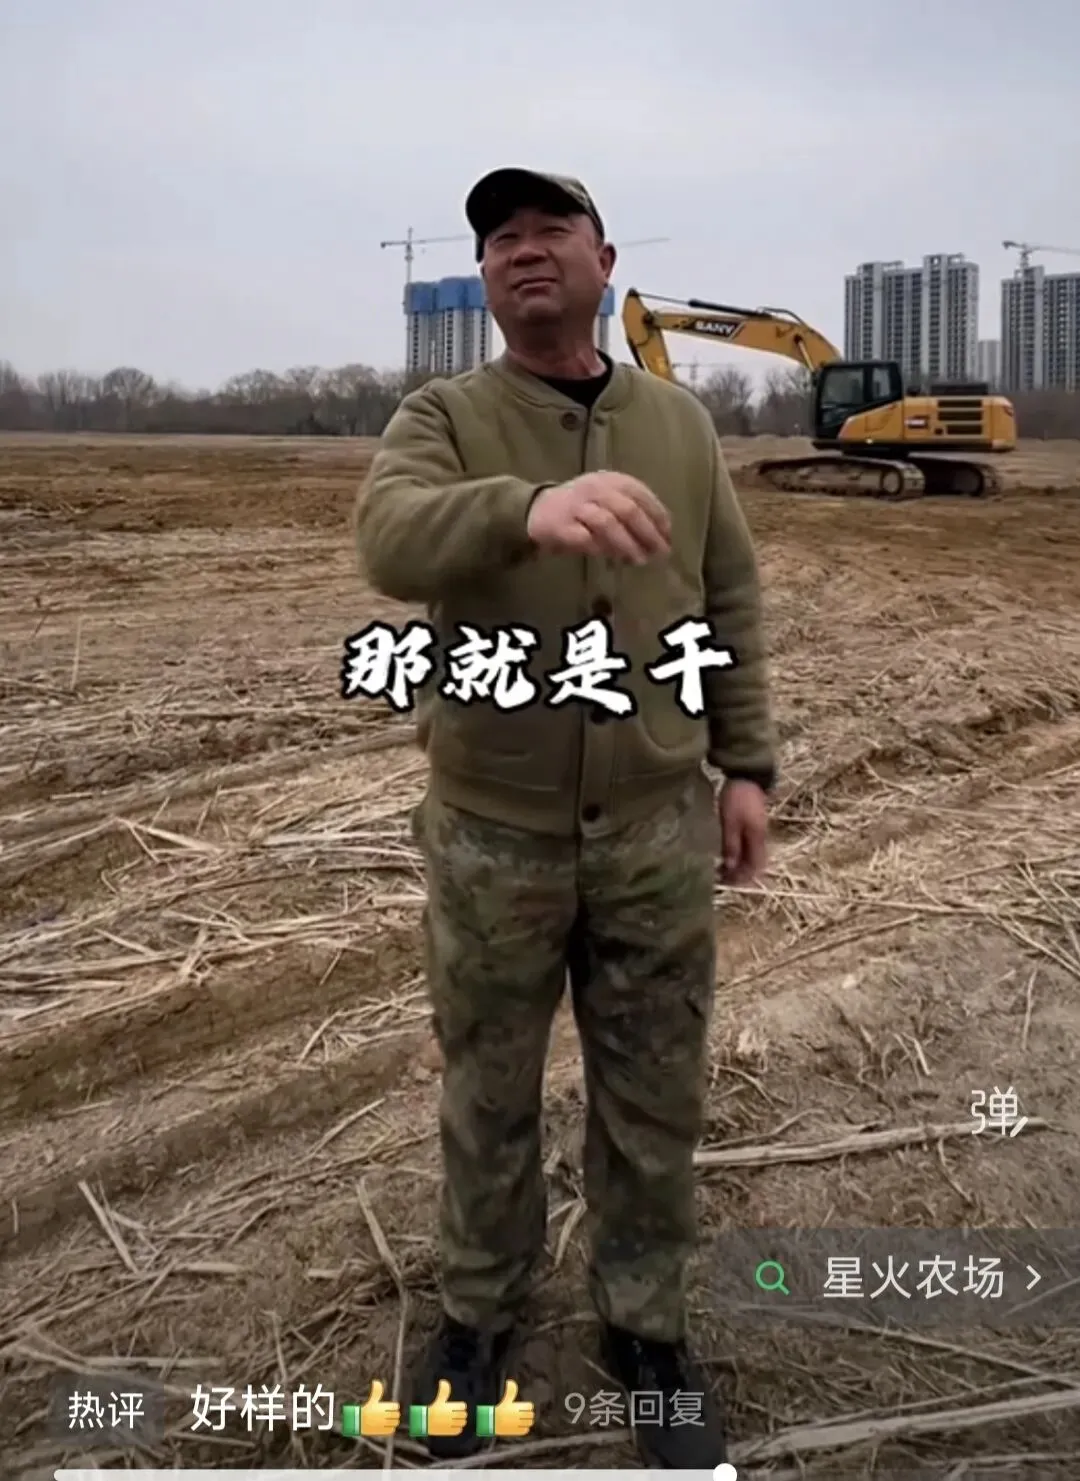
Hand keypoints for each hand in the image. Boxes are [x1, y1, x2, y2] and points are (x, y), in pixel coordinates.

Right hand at [527, 471, 670, 562]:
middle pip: (627, 509)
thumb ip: (633, 511)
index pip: (640, 494)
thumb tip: (662, 535)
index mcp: (610, 480)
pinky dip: (601, 549)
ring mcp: (576, 507)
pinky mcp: (561, 526)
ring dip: (627, 543)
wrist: (539, 509)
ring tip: (639, 560)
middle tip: (660, 552)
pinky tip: (612, 558)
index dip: (658, 515)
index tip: (669, 536)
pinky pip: (585, 538)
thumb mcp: (609, 500)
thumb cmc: (582, 508)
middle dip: (648, 533)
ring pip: (607, 522)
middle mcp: (594, 489)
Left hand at [718, 779, 767, 884]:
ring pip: (752, 856)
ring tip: (723, 870)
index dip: (741, 878)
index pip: (754, 867)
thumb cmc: (736, 798)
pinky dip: (740, 855)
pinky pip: (749, 847)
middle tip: (722, 879)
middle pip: (755, 864)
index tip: (725, 882)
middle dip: (740, 874)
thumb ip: (731, 845)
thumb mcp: (730, 822)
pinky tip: (728, 854)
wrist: (747, 776)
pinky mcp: (753, 825)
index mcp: (757, 838)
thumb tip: (730, 867)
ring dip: (740, 865)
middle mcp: (761, 838)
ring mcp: (758, 831)